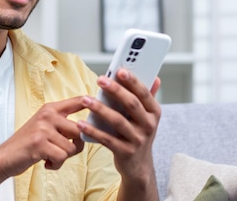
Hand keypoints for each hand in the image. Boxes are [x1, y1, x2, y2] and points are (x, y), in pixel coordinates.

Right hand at [0, 97, 85, 178]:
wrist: (4, 157)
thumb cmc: (27, 144)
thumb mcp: (43, 126)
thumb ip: (61, 124)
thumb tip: (86, 129)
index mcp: (50, 109)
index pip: (77, 101)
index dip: (92, 102)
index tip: (102, 102)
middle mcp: (47, 115)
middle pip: (80, 129)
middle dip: (76, 145)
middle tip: (63, 151)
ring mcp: (43, 128)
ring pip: (72, 147)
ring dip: (63, 158)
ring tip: (50, 157)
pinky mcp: (40, 143)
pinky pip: (61, 157)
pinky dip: (56, 165)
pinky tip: (46, 162)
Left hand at [77, 69, 160, 195]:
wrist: (139, 166)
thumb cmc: (139, 134)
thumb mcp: (147, 117)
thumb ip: (148, 97)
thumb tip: (154, 77)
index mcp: (154, 113)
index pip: (144, 93)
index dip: (133, 81)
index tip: (119, 70)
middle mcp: (148, 125)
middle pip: (131, 104)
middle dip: (115, 90)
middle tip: (100, 79)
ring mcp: (138, 140)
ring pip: (118, 121)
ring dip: (100, 109)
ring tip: (85, 99)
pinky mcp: (125, 152)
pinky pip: (107, 139)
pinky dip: (93, 131)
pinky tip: (81, 123)